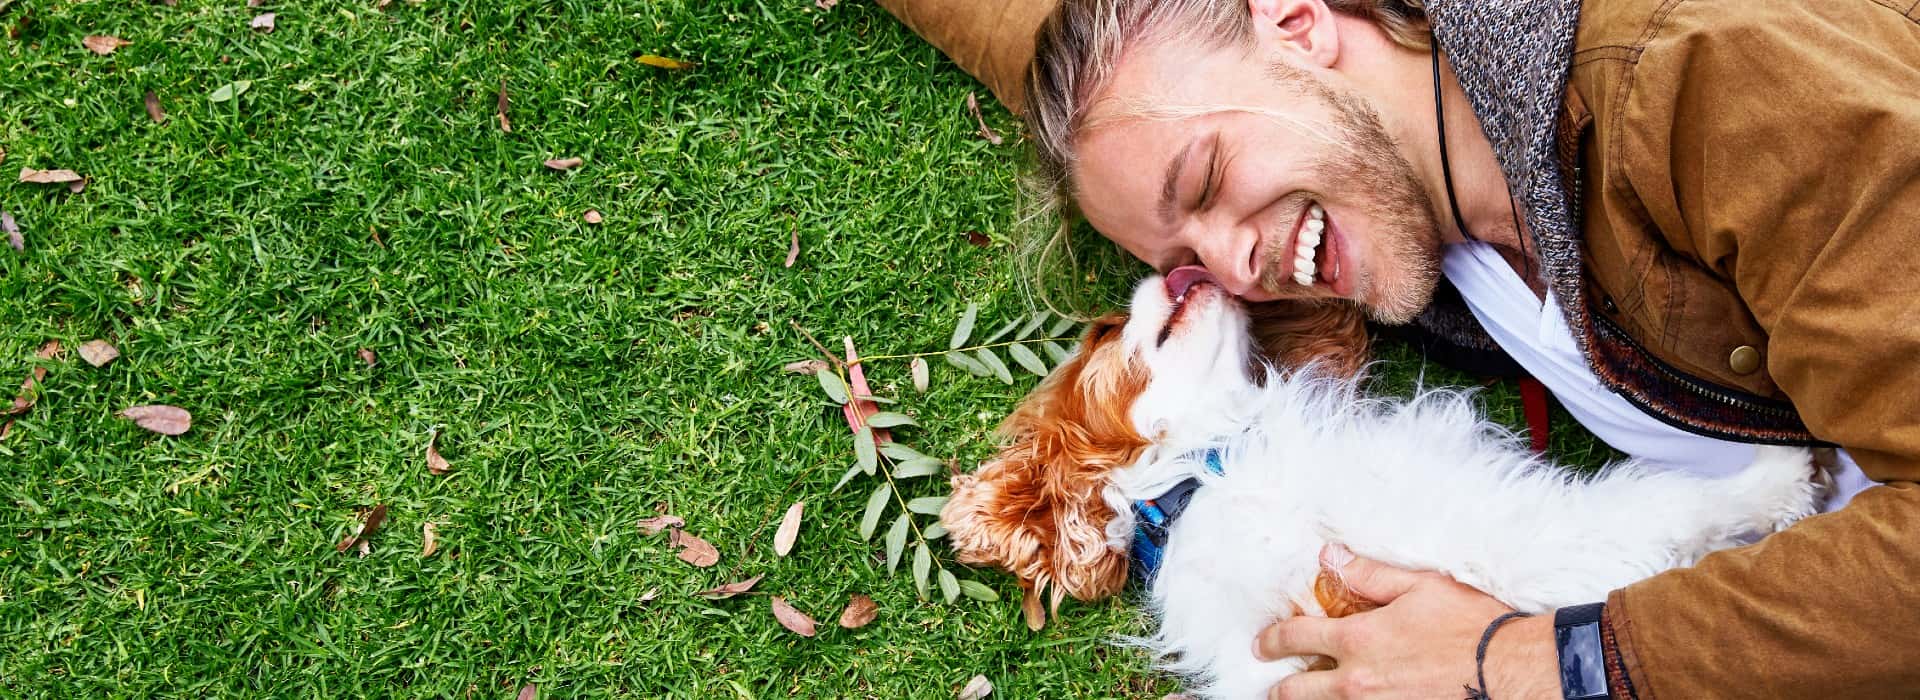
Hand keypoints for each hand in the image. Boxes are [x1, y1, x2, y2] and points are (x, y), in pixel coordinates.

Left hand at [1254, 544, 1560, 698]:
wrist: (1512, 671)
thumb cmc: (1471, 626)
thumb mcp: (1420, 586)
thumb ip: (1369, 575)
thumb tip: (1330, 556)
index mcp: (1358, 640)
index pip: (1296, 638)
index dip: (1272, 639)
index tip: (1263, 643)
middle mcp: (1357, 682)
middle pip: (1296, 691)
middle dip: (1280, 688)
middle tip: (1274, 685)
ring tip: (1305, 698)